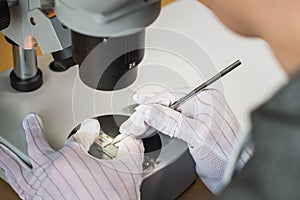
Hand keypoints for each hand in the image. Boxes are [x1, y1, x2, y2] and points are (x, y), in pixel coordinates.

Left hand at [0, 113, 143, 199]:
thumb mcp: (128, 169)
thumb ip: (131, 148)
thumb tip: (134, 137)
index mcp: (72, 157)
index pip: (77, 138)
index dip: (86, 133)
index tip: (88, 132)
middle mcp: (51, 169)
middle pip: (37, 143)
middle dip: (34, 129)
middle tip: (31, 121)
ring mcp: (40, 186)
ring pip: (17, 166)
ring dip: (7, 155)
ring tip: (1, 147)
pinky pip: (18, 186)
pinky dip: (11, 177)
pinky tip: (10, 175)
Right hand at [120, 88, 251, 193]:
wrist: (235, 170)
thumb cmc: (226, 154)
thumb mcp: (196, 135)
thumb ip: (171, 121)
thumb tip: (148, 111)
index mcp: (203, 99)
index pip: (169, 97)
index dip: (149, 105)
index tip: (135, 113)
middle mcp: (200, 104)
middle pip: (167, 103)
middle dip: (148, 112)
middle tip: (133, 121)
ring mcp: (197, 115)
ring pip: (168, 111)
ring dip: (152, 117)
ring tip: (137, 122)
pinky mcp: (195, 127)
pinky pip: (173, 120)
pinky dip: (160, 123)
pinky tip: (152, 125)